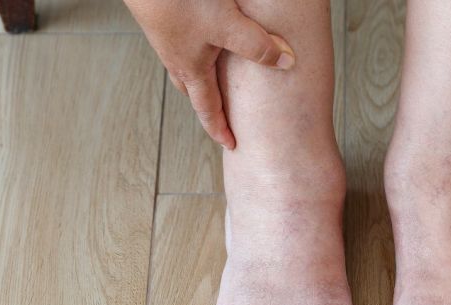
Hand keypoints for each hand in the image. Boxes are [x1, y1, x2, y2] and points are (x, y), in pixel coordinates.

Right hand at [124, 0, 294, 148]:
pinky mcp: (164, 18)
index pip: (208, 108)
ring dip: (200, 77)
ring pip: (186, 66)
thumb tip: (286, 63)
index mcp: (190, 69)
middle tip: (222, 116)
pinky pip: (182, 45)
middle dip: (208, 105)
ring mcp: (167, 38)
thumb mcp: (227, 25)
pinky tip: (204, 39)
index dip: (219, 128)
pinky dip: (195, 52)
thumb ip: (257, 45)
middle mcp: (175, 57)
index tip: (230, 144)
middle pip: (193, 90)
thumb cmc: (179, 1)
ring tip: (215, 80)